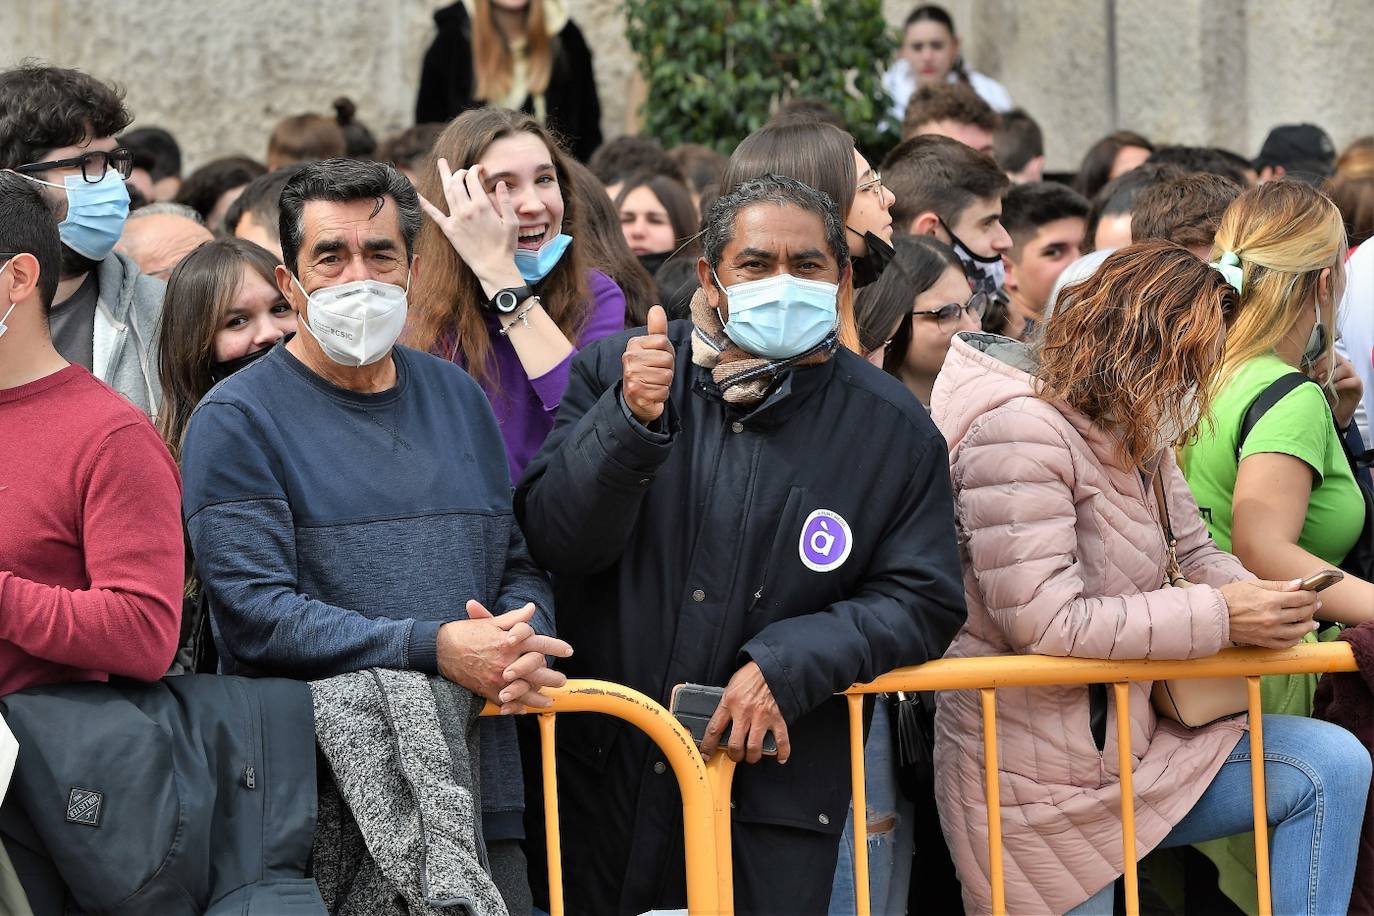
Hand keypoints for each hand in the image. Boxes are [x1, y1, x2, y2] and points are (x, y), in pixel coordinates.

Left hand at [417, 160, 522, 296]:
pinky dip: (425, 203)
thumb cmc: (505, 246)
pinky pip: (434, 214)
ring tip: (442, 163)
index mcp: (482, 206)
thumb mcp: (511, 222)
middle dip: (460, 171)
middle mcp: (466, 210)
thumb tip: (500, 183)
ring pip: (447, 192)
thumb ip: (505, 201)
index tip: (479, 169)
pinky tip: (418, 194)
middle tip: (464, 170)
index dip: (476, 170)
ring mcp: (455, 219)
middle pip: (458, 182)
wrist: (493, 267)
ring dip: (444, 176)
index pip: (473, 179)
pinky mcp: (449, 230)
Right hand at [436, 601, 570, 711]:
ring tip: (549, 700)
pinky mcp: (486, 690)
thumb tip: (531, 609)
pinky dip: (517, 706)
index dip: (556, 647)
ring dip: (539, 696)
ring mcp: (497, 677)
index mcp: (509, 641)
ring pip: (525, 690)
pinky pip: (506, 701)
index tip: (568, 651)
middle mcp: (506, 661)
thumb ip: (514, 618)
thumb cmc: (465, 632)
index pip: (539, 643)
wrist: (439, 648)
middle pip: (537, 671)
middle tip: (562, 680)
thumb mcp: (490, 622)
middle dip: (552, 677)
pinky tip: (525, 708)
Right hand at [622, 305, 673, 424]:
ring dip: (665, 383)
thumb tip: (657, 308)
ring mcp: (632, 375)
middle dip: (667, 369)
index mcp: (634, 344)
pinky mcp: (636, 392)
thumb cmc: (648, 369)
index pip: (664, 342)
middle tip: (656, 373)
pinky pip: (663, 392)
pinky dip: (662, 395)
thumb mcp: (653, 347)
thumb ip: (657, 329)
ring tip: (654, 383)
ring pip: (667, 376)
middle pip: (667, 359)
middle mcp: (629, 358)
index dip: (667, 352)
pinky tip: (652, 393)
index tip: (658, 359)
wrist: (635, 397)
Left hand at [699, 662, 791, 764]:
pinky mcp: (777, 718)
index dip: (708, 745)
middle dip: (734, 755)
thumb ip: (726, 705)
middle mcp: (744, 712)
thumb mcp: (731, 687)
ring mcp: (762, 716)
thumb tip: (720, 722)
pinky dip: (782, 752)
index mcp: (729, 702)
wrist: (772, 667)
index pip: (714, 729)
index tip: (706, 754)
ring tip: (751, 756)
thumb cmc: (751, 675)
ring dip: (752, 756)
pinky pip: (781, 740)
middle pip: (735, 744)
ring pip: (754, 747)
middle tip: (735, 755)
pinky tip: (780, 757)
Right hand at [1220, 579, 1320, 647]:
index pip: (1301, 598)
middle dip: (1312, 607)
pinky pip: (1286, 643)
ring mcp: (1270, 631)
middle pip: (1303, 613)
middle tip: (1315, 604)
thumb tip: (1299, 584)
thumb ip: (1278, 585)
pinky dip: (1296, 640)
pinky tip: (1298, 634)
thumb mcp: (1254, 584)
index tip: (1312, 593)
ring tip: (1312, 622)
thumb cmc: (1231, 597)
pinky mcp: (1264, 641)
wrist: (1214, 614)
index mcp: (1271, 601)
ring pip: (1299, 630)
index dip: (1310, 595)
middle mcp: (1273, 617)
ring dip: (1309, 625)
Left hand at [1308, 352, 1362, 428]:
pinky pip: (1352, 380)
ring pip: (1344, 367)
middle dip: (1321, 367)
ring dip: (1331, 376)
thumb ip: (1306, 374)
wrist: (1331, 412)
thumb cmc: (1321, 395)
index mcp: (1331, 361)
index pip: (1325, 352)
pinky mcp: (1358, 384)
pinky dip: (1341, 384)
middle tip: (1312, 377)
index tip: (1305, 368)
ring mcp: (1351, 374)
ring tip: (1321, 384)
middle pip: (1334, 358)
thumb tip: (1294, 370)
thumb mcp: (1311, 382)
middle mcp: (1342, 365)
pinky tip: (1333, 388)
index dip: (1316, 359)